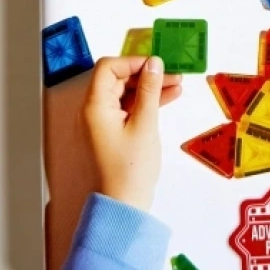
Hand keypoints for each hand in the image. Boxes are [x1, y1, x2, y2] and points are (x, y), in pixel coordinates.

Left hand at [81, 55, 182, 212]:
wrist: (122, 207)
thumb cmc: (130, 169)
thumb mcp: (145, 124)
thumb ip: (149, 90)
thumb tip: (154, 63)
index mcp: (95, 106)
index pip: (109, 68)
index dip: (133, 62)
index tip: (157, 65)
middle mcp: (92, 111)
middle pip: (117, 79)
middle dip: (145, 75)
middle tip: (173, 75)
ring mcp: (100, 123)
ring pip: (124, 94)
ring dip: (148, 88)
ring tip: (176, 86)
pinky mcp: (110, 133)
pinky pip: (126, 109)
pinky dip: (144, 103)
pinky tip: (167, 99)